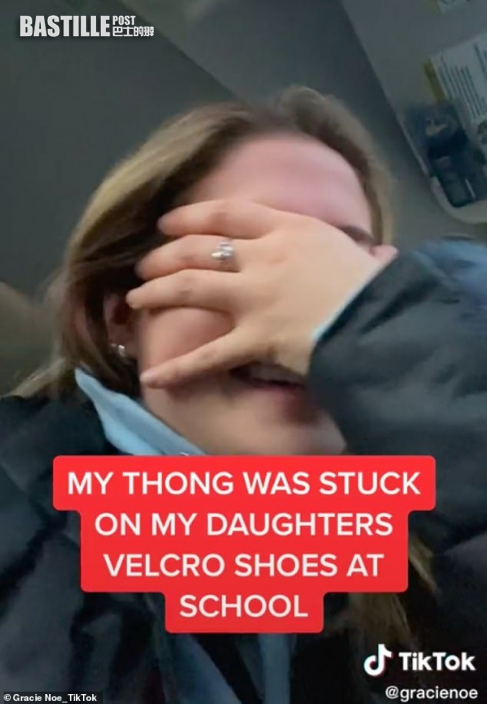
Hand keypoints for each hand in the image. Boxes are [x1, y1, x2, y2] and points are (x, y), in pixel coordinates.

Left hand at [127, 200, 386, 386]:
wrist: (383, 322)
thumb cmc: (378, 288)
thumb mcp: (365, 259)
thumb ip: (361, 254)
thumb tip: (381, 256)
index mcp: (289, 230)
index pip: (228, 214)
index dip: (192, 217)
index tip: (168, 223)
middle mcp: (263, 257)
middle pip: (199, 249)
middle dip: (164, 255)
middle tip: (143, 265)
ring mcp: (254, 297)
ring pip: (191, 288)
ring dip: (157, 292)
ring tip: (133, 300)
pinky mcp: (254, 338)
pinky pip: (209, 356)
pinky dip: (178, 369)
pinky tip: (153, 378)